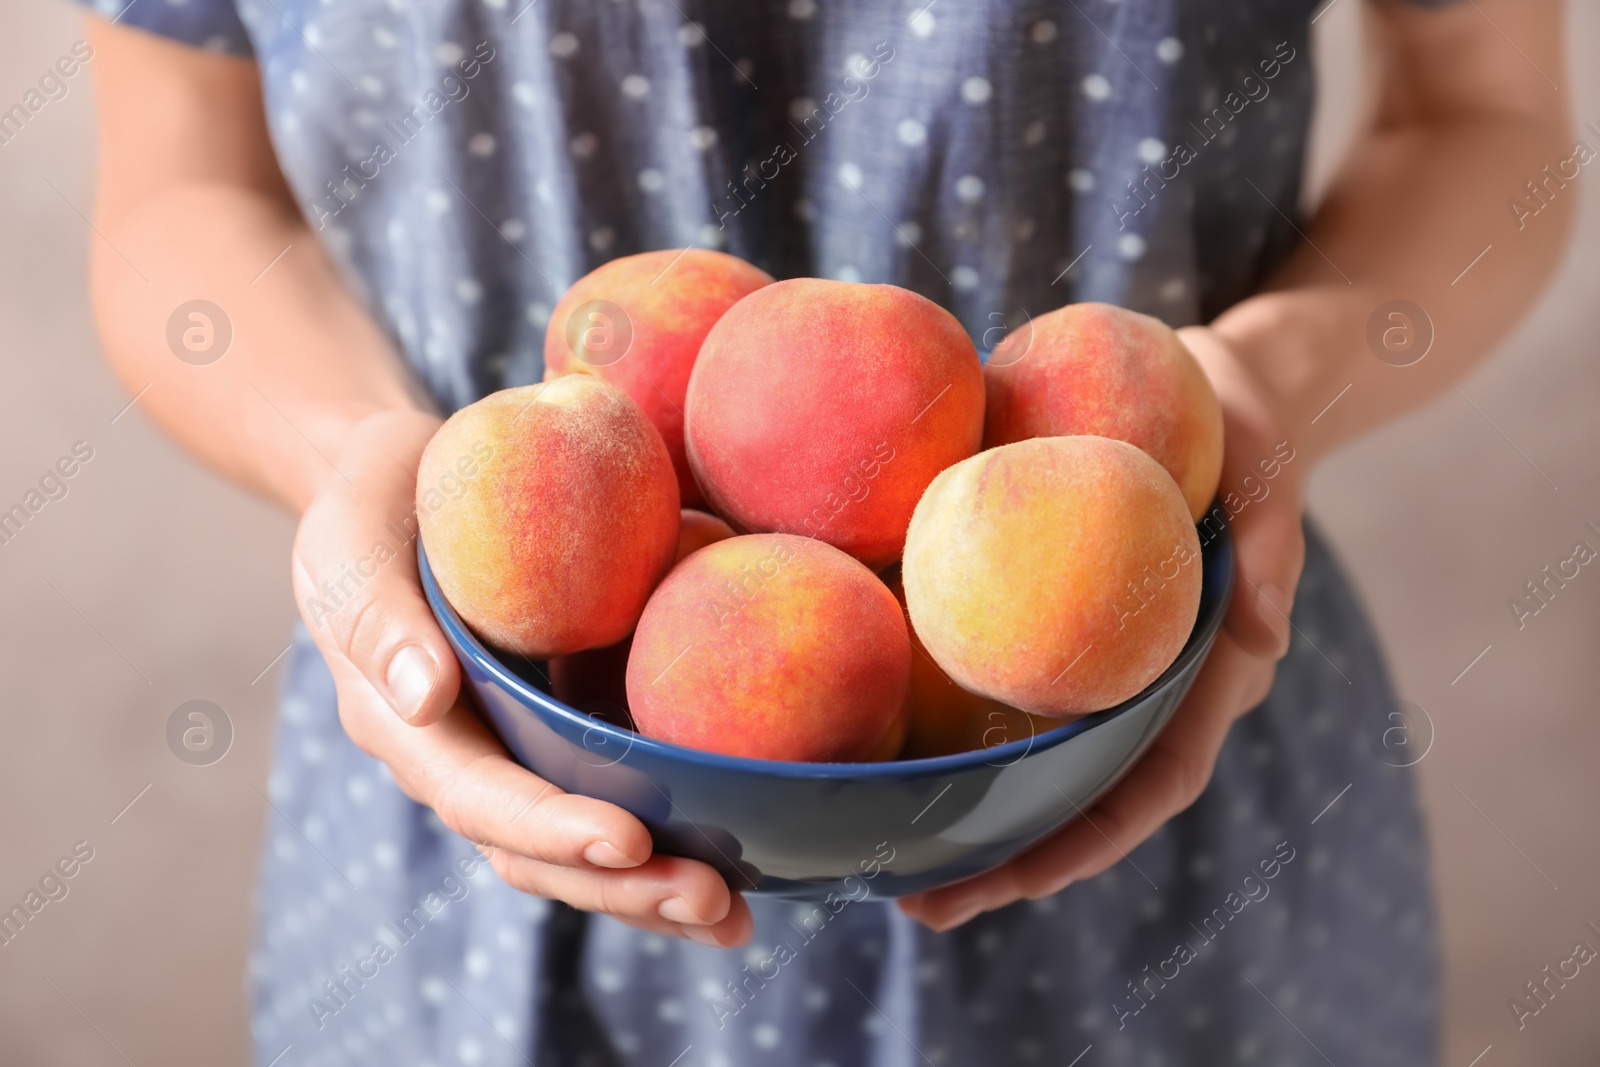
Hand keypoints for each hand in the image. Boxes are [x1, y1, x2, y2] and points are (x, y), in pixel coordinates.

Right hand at [291, 409, 751, 945]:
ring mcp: (520, 752)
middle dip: (622, 887)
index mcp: (409, 727)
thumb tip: (425, 698)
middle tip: (712, 902)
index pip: (478, 796)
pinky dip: (676, 835)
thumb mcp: (351, 540)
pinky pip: (620, 794)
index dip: (549, 828)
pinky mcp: (568, 729)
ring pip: (582, 849)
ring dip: (655, 890)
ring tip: (735, 919)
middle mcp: (467, 758)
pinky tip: (748, 862)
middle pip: (538, 852)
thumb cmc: (376, 501)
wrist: (410, 480)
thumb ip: (375, 615)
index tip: (626, 842)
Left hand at [897, 326, 1305, 930]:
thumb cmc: (1247, 429)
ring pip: (1024, 757)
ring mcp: (1085, 659)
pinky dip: (934, 720)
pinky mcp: (1038, 618)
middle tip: (917, 903)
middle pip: (1074, 798)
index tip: (1021, 883)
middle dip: (1004, 859)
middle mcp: (1137, 685)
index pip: (1155, 784)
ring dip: (957, 812)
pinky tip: (866, 733)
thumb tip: (1264, 637)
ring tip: (873, 853)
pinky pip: (985, 678)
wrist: (1206, 386)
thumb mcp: (1267, 466)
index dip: (1092, 841)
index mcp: (1202, 674)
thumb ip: (1271, 546)